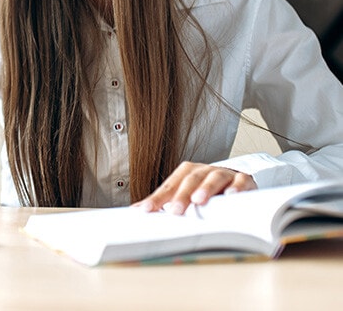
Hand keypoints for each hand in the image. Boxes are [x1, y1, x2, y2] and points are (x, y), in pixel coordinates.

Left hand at [133, 161, 255, 214]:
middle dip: (181, 195)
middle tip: (173, 210)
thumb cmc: (208, 191)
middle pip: (190, 180)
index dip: (158, 197)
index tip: (146, 210)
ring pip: (214, 177)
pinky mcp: (244, 180)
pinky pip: (241, 181)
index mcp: (187, 173)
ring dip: (205, 188)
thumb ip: (164, 201)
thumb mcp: (186, 195)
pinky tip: (231, 196)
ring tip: (198, 201)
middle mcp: (204, 171)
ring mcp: (224, 174)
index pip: (170, 185)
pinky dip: (236, 188)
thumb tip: (137, 210)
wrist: (238, 183)